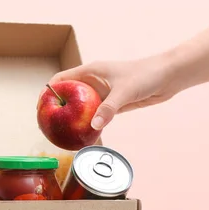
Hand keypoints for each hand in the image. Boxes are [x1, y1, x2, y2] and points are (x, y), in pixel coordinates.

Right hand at [48, 55, 176, 130]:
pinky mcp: (112, 104)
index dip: (48, 91)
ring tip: (63, 134)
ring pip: (81, 108)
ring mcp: (102, 93)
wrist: (168, 76)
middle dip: (57, 109)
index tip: (40, 106)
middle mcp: (93, 82)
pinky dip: (90, 125)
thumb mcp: (125, 92)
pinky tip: (86, 137)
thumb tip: (94, 126)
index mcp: (90, 71)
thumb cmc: (146, 75)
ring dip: (73, 119)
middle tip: (48, 126)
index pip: (61, 79)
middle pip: (68, 95)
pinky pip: (95, 116)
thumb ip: (109, 109)